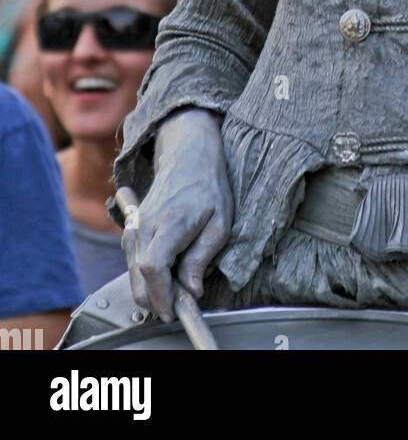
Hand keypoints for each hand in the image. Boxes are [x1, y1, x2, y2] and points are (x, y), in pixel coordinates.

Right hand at [121, 108, 233, 321]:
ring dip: (150, 288)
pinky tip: (164, 273)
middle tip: (177, 305)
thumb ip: (202, 258)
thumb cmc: (208, 187)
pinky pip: (132, 260)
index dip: (161, 294)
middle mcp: (146, 224)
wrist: (188, 155)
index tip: (172, 309)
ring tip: (175, 287)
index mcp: (171, 221)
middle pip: (138, 275)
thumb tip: (191, 290)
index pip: (153, 267)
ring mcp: (135, 225)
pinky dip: (144, 275)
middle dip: (155, 299)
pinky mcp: (131, 227)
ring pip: (132, 271)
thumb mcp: (220, 223)